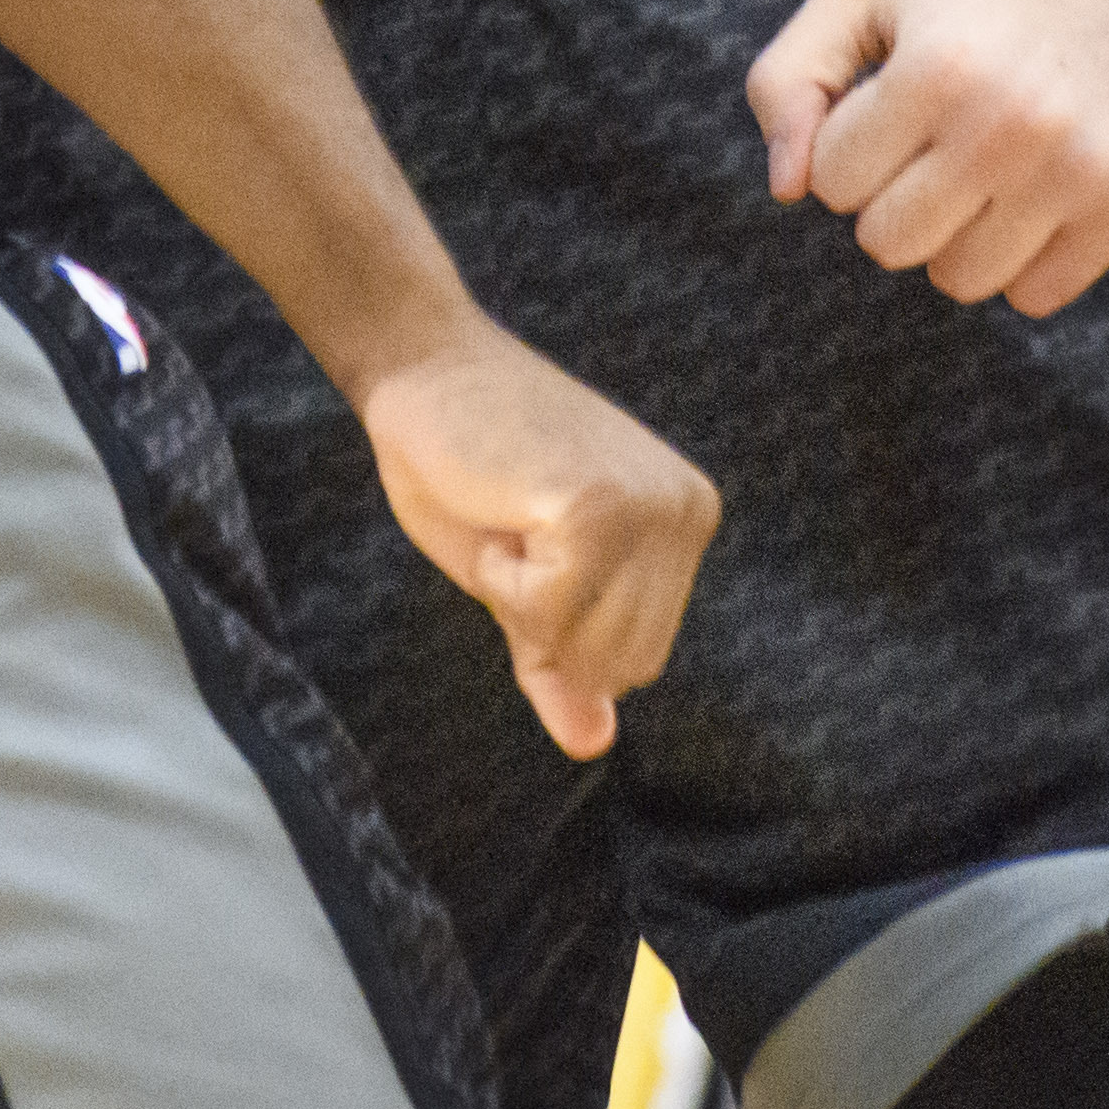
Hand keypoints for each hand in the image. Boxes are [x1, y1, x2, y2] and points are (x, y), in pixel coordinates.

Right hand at [352, 326, 717, 753]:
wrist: (421, 364)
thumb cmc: (465, 462)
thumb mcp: (523, 579)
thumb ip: (562, 659)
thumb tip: (592, 744)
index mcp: (684, 522)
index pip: (639, 657)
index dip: (562, 631)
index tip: (527, 544)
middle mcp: (686, 513)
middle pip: (626, 664)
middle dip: (547, 624)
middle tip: (513, 532)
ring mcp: (650, 509)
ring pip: (590, 647)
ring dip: (522, 603)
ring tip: (508, 519)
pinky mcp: (599, 510)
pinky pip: (546, 614)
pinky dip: (501, 582)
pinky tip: (497, 510)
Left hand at [745, 0, 1108, 314]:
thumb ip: (789, 79)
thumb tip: (788, 188)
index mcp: (935, 70)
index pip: (830, 181)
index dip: (850, 141)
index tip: (890, 98)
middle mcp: (1010, 128)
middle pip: (888, 243)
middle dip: (891, 195)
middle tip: (933, 135)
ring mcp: (1079, 172)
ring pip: (961, 280)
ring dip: (954, 232)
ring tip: (982, 160)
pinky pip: (1035, 295)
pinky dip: (1021, 256)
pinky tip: (1033, 187)